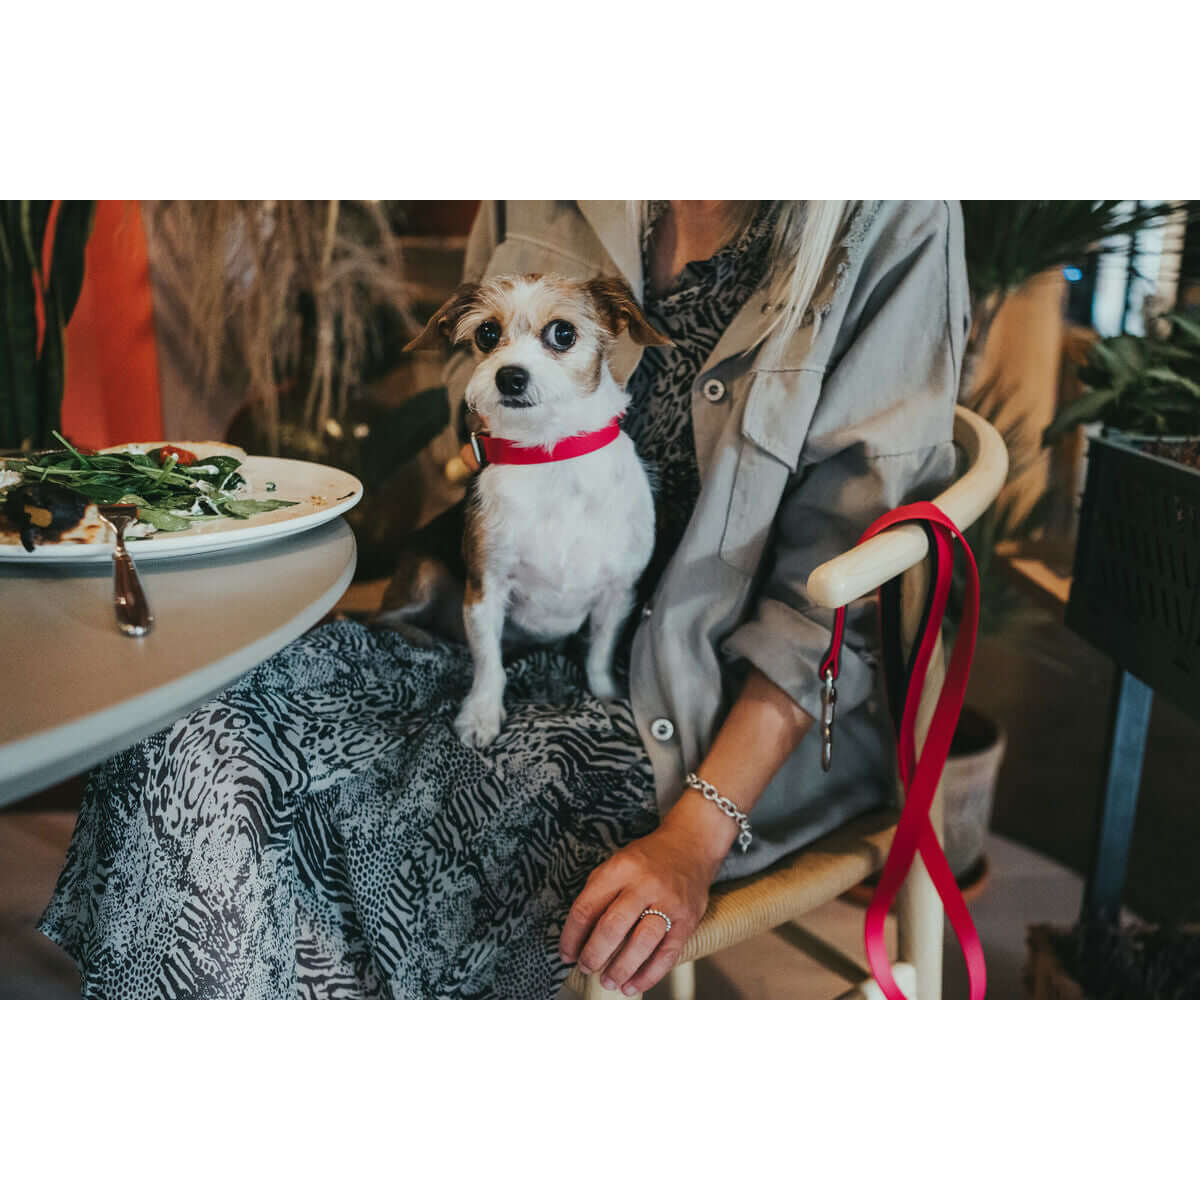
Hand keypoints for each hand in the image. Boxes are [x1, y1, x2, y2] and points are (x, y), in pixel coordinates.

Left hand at [558, 824, 719, 994]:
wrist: (691, 845)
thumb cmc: (648, 859)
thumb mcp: (617, 863)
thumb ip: (598, 893)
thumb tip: (578, 936)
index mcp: (620, 868)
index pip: (587, 907)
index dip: (571, 936)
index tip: (566, 953)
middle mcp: (645, 884)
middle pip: (612, 927)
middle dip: (594, 955)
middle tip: (586, 968)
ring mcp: (669, 902)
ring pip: (641, 943)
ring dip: (621, 969)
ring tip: (609, 982)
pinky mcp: (688, 919)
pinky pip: (667, 953)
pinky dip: (649, 974)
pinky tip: (634, 985)